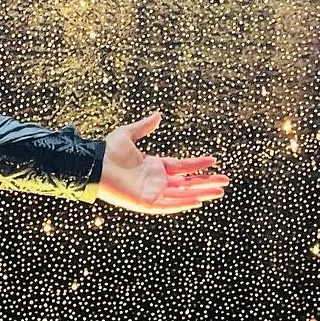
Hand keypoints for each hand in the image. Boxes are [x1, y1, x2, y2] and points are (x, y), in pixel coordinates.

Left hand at [97, 109, 228, 215]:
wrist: (93, 164)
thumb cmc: (107, 151)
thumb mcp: (128, 134)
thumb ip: (144, 126)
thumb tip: (158, 114)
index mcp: (154, 166)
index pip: (182, 167)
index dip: (197, 165)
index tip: (213, 161)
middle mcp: (155, 181)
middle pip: (186, 183)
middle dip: (206, 182)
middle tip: (225, 181)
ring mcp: (151, 192)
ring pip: (182, 194)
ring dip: (201, 193)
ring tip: (220, 192)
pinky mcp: (145, 203)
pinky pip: (167, 205)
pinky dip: (182, 203)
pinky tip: (198, 201)